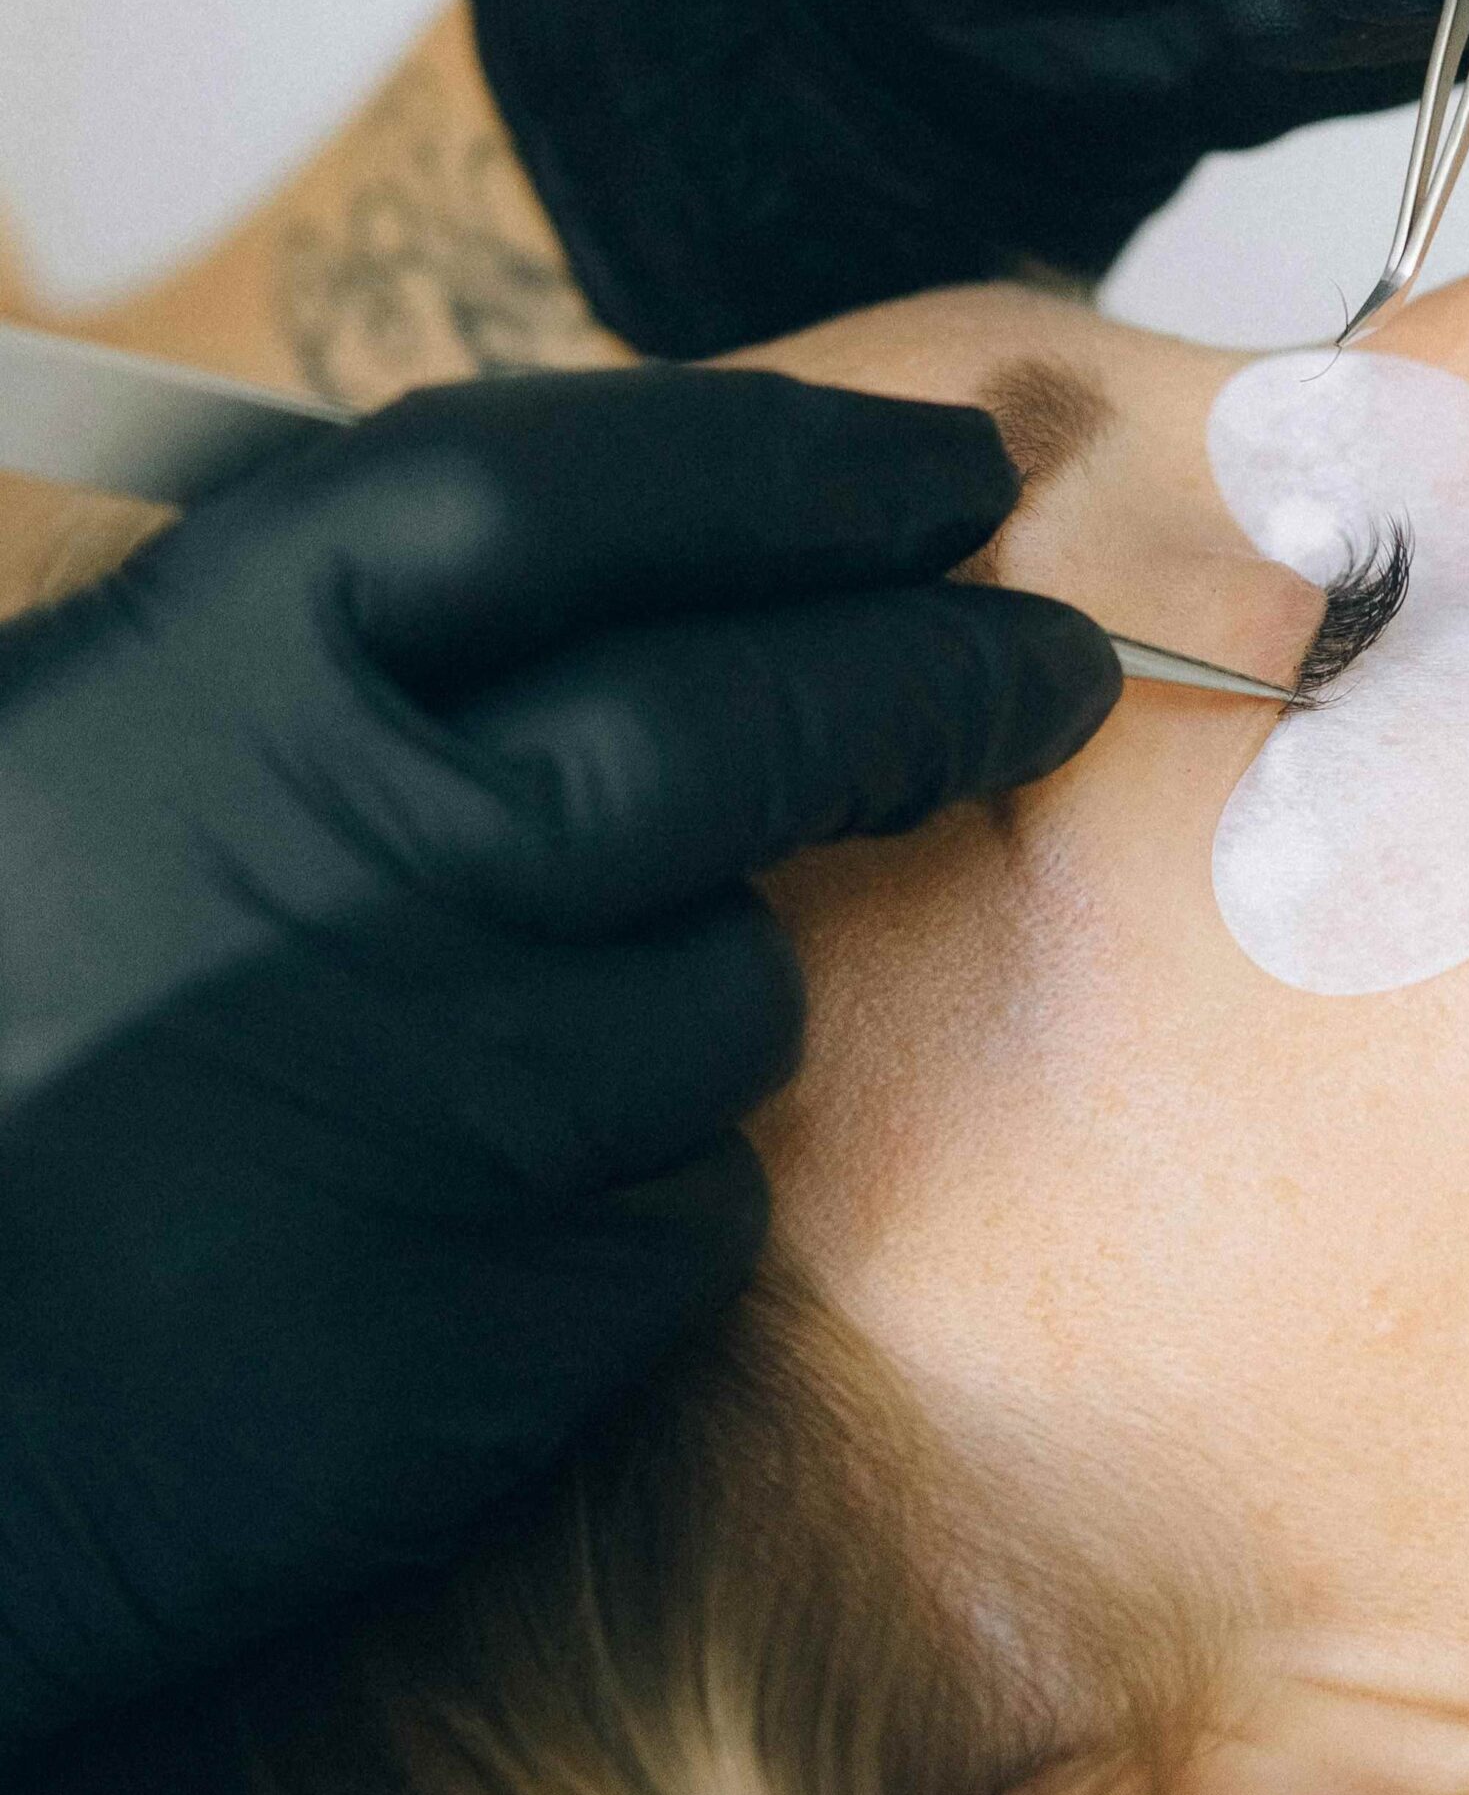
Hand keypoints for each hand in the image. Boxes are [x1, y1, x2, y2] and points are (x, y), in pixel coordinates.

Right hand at [0, 369, 1116, 1755]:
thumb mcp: (79, 762)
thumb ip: (343, 663)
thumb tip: (651, 570)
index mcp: (223, 672)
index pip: (597, 491)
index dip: (811, 467)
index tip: (954, 478)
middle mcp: (359, 860)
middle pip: (755, 722)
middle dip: (940, 679)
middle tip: (1047, 669)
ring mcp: (443, 1100)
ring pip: (734, 1000)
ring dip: (698, 1002)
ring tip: (506, 1060)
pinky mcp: (503, 1326)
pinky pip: (688, 1213)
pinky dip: (634, 1199)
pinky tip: (468, 1231)